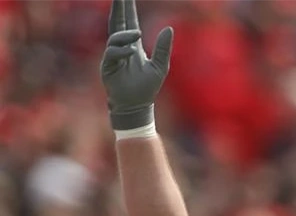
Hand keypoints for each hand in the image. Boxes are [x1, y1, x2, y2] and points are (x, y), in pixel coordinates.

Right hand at [100, 0, 172, 129]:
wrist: (137, 106)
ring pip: (114, 37)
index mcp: (133, 45)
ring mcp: (113, 56)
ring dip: (125, 34)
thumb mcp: (160, 66)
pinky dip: (121, 51)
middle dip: (118, 8)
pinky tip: (131, 51)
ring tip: (138, 33)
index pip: (129, 22)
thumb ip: (164, 48)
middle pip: (118, 22)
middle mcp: (121, 47)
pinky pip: (112, 54)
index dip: (127, 8)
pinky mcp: (108, 67)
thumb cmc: (147, 87)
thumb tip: (169, 28)